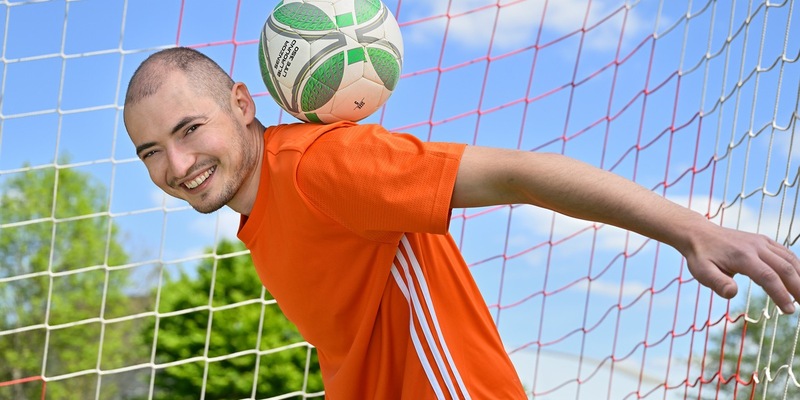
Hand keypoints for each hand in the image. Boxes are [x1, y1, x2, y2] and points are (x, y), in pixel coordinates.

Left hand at [682, 225, 799, 313]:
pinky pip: (785, 253)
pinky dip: (796, 266)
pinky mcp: (764, 240)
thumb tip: (732, 294)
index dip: (781, 294)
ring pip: (789, 259)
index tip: (789, 311)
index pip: (768, 277)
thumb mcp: (702, 272)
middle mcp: (756, 247)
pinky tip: (799, 278)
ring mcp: (762, 242)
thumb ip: (717, 283)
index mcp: (742, 256)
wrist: (698, 233)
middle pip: (785, 268)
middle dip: (798, 288)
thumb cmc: (700, 256)